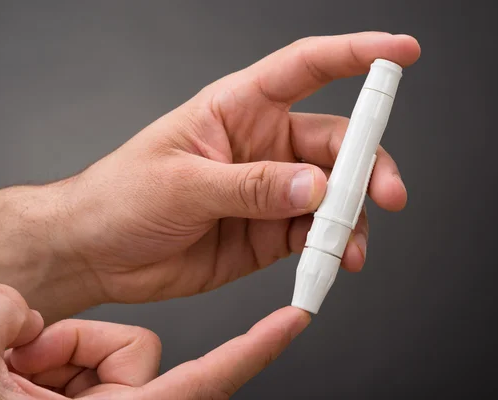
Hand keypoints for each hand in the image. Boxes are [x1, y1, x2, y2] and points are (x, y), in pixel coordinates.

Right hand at [0, 284, 309, 398]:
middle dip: (86, 348)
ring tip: (15, 366)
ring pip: (115, 347)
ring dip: (63, 349)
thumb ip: (0, 326)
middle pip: (136, 353)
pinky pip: (95, 352)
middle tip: (28, 356)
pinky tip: (22, 366)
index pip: (206, 381)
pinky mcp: (94, 392)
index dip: (254, 349)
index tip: (294, 320)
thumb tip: (20, 313)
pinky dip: (60, 352)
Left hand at [51, 32, 419, 305]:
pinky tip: (333, 260)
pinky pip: (315, 234)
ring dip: (352, 216)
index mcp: (238, 109)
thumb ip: (249, 186)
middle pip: (336, 141)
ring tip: (349, 245)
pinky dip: (332, 247)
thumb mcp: (182, 185)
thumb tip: (312, 187)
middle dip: (366, 166)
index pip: (306, 68)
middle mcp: (263, 145)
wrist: (99, 254)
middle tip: (384, 194)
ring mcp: (271, 191)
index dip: (356, 54)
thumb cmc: (122, 198)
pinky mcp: (271, 232)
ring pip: (334, 193)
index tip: (399, 53)